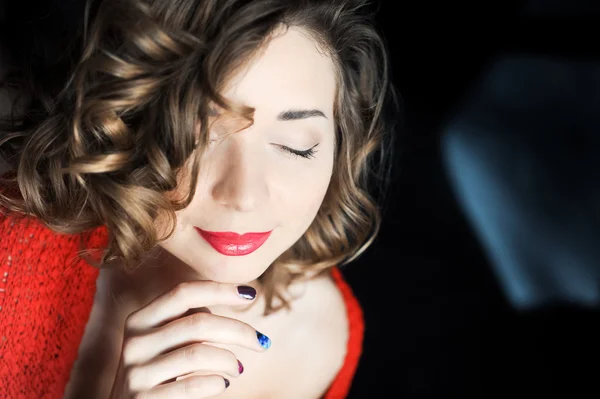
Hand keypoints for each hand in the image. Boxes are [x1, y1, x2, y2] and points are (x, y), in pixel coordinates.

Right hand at [109, 281, 270, 398]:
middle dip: (239, 330)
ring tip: (238, 368)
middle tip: (262, 342)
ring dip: (229, 360)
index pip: (183, 293)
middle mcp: (135, 342)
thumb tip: (235, 296)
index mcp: (140, 320)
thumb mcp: (162, 341)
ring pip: (198, 353)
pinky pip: (192, 385)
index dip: (220, 289)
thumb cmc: (157, 372)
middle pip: (199, 322)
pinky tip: (222, 384)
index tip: (251, 293)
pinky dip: (216, 383)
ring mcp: (137, 373)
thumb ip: (187, 319)